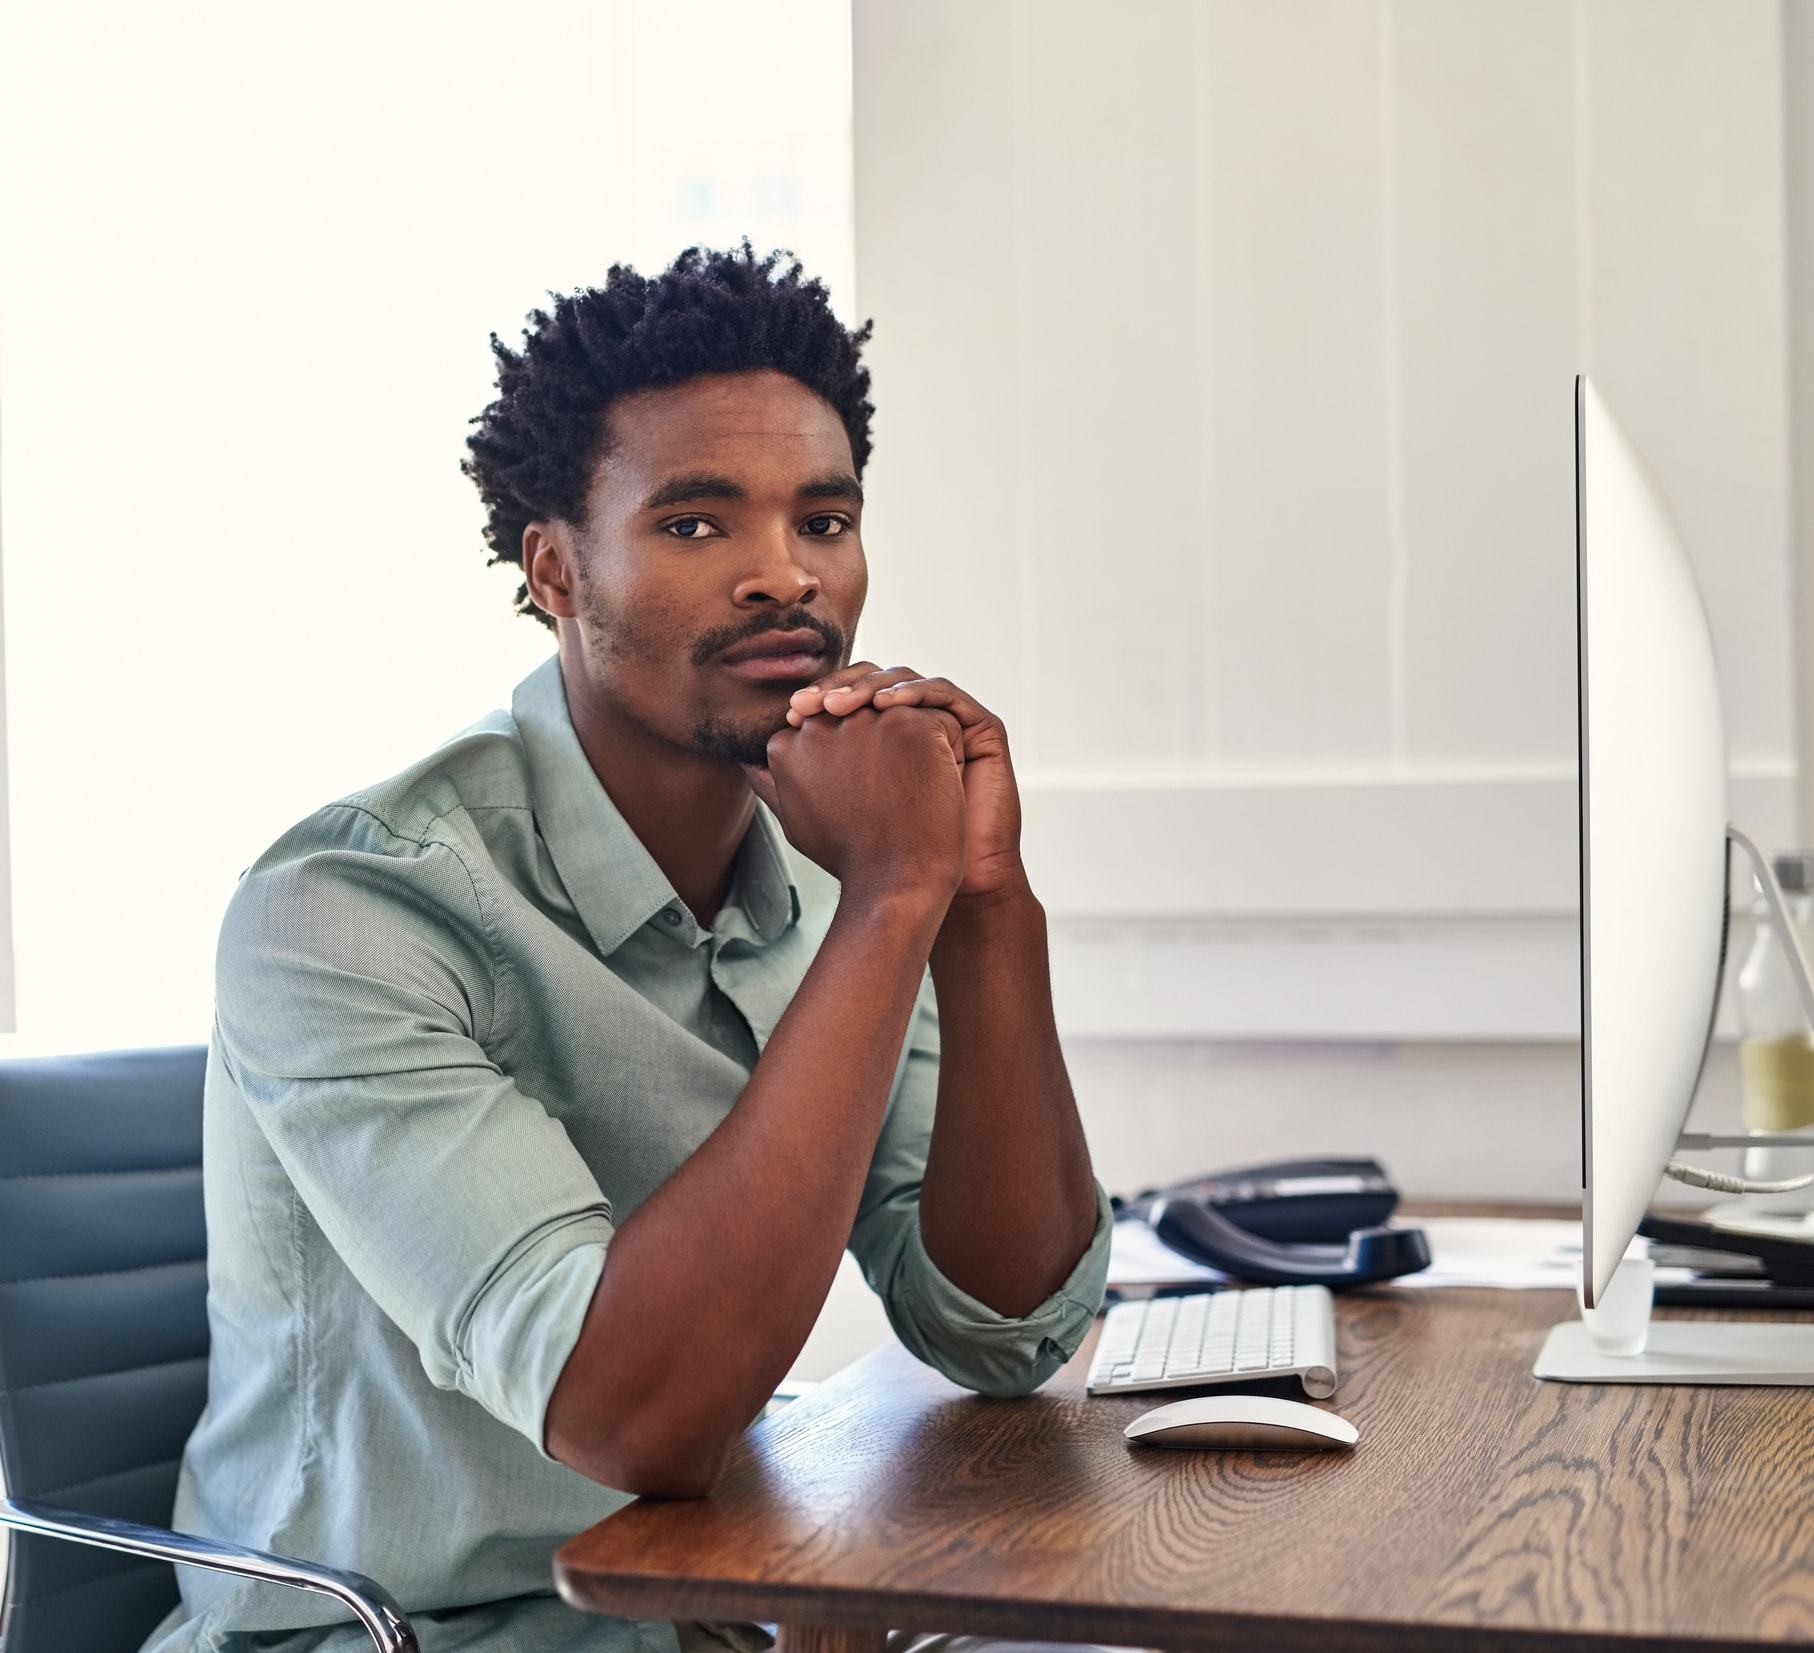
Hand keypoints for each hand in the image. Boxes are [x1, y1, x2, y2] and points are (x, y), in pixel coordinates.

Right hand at [743, 703, 967, 910]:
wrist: (893, 881)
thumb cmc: (848, 856)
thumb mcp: (793, 819)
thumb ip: (772, 783)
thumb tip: (749, 764)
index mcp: (788, 744)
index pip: (827, 726)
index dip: (853, 758)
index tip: (863, 794)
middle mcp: (821, 725)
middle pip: (861, 713)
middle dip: (880, 743)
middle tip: (890, 794)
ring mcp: (865, 721)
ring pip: (899, 711)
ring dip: (912, 744)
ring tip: (912, 788)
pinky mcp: (910, 725)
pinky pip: (937, 718)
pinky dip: (945, 749)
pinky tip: (936, 783)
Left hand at [785, 665, 1023, 901]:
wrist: (928, 884)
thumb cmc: (874, 853)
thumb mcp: (813, 814)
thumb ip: (782, 781)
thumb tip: (738, 756)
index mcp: (878, 735)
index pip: (848, 693)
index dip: (819, 695)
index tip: (790, 712)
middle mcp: (912, 724)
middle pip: (873, 680)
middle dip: (840, 686)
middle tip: (811, 703)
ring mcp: (945, 724)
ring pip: (906, 681)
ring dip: (872, 686)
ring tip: (844, 705)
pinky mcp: (979, 729)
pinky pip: (946, 695)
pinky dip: (916, 693)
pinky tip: (889, 708)